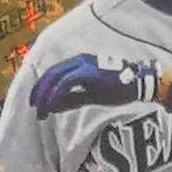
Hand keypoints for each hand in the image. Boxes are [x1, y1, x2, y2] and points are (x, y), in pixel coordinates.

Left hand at [30, 54, 162, 118]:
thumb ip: (73, 99)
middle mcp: (77, 61)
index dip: (41, 87)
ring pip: (55, 78)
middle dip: (39, 91)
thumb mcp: (92, 95)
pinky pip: (65, 83)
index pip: (53, 73)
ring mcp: (82, 65)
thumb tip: (54, 106)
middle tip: (34, 107)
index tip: (37, 102)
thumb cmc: (118, 88)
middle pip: (50, 74)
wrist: (138, 82)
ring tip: (40, 110)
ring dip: (45, 95)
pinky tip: (51, 106)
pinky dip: (56, 95)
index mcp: (78, 63)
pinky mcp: (88, 72)